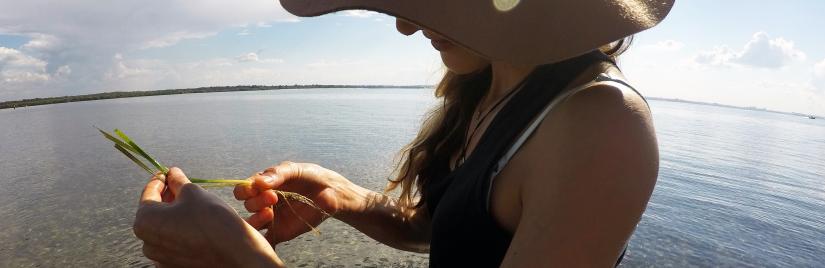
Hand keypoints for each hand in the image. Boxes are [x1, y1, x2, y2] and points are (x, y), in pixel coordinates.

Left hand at [134, 167, 283, 266]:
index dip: (160, 180)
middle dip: (166, 198)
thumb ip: (178, 181)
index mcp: (145, 220)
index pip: (149, 193)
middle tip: (180, 186)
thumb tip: (172, 174)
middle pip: (154, 213)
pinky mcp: (173, 265)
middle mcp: (147, 242)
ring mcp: (159, 257)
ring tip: (191, 206)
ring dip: (173, 216)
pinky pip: (173, 245)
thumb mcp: (193, 192)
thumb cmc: (211, 219)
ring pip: (164, 230)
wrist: (234, 251)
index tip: (167, 172)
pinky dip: (180, 233)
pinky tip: (195, 225)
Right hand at [235, 161, 360, 243]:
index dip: (245, 190)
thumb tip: (258, 182)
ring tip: (270, 213)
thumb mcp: (293, 169)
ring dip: (256, 220)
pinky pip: (266, 241)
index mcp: (262, 186)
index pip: (243, 190)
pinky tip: (264, 242)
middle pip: (248, 206)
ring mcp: (270, 218)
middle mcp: (263, 203)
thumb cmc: (310, 176)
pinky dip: (262, 245)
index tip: (257, 187)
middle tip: (274, 196)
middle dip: (257, 201)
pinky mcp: (280, 232)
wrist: (331, 191)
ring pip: (252, 224)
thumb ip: (276, 174)